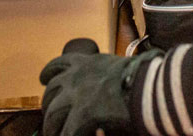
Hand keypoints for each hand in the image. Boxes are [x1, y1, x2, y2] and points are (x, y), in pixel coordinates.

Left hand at [40, 51, 156, 135]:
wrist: (149, 86)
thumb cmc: (142, 75)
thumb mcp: (120, 67)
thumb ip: (110, 73)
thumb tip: (117, 81)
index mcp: (86, 63)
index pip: (59, 64)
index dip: (49, 72)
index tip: (43, 79)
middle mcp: (76, 77)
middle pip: (51, 91)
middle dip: (47, 103)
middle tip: (49, 115)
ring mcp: (77, 97)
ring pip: (52, 114)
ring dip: (52, 126)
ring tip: (54, 133)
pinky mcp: (82, 116)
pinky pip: (67, 133)